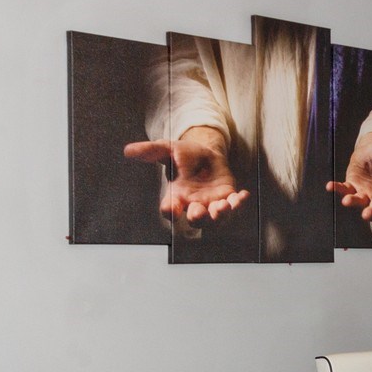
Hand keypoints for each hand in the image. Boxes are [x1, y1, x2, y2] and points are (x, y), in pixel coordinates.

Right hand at [123, 126, 249, 222]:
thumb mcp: (167, 149)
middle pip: (196, 222)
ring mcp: (213, 204)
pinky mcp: (228, 198)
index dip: (170, 212)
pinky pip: (235, 207)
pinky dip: (240, 204)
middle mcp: (194, 205)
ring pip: (217, 220)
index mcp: (177, 197)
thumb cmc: (184, 155)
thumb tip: (128, 150)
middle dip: (198, 218)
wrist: (206, 152)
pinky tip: (243, 195)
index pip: (170, 211)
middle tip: (199, 210)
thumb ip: (150, 151)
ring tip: (223, 205)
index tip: (171, 207)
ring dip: (221, 215)